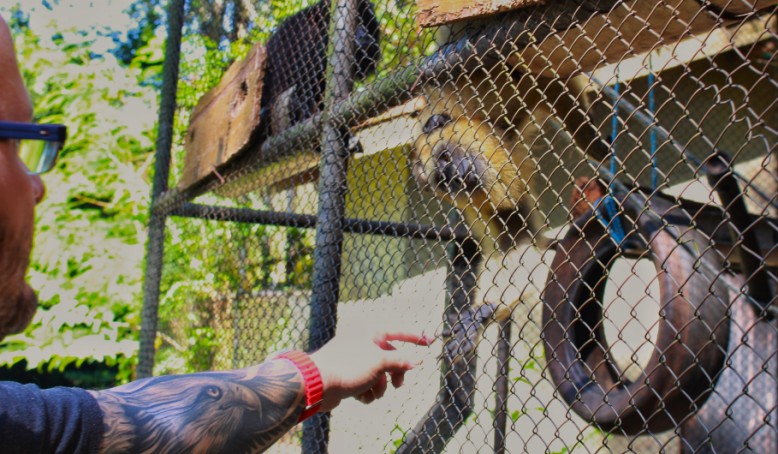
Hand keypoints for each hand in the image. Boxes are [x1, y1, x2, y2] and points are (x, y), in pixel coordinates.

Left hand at [309, 330, 433, 411]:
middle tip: (398, 385)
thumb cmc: (348, 367)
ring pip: (379, 373)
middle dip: (393, 374)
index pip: (398, 332)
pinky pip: (366, 382)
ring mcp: (355, 358)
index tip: (430, 342)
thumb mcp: (380, 363)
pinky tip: (359, 396)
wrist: (317, 384)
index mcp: (369, 332)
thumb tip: (417, 362)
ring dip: (379, 386)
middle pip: (389, 357)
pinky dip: (366, 391)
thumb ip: (400, 361)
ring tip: (371, 392)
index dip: (415, 337)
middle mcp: (362, 342)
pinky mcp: (348, 374)